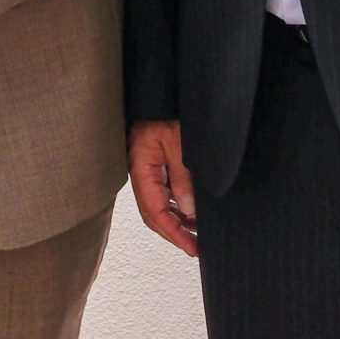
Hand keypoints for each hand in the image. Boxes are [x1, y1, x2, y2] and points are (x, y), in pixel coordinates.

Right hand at [128, 120, 197, 256]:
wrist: (161, 90)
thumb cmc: (167, 109)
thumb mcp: (179, 142)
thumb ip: (182, 177)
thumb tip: (188, 210)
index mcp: (141, 167)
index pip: (154, 211)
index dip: (173, 233)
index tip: (192, 248)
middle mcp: (141, 172)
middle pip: (153, 214)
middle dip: (174, 234)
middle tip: (197, 248)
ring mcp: (147, 169)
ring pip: (158, 206)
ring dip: (176, 222)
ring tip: (198, 234)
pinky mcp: (156, 165)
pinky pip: (163, 194)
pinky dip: (177, 208)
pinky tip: (191, 214)